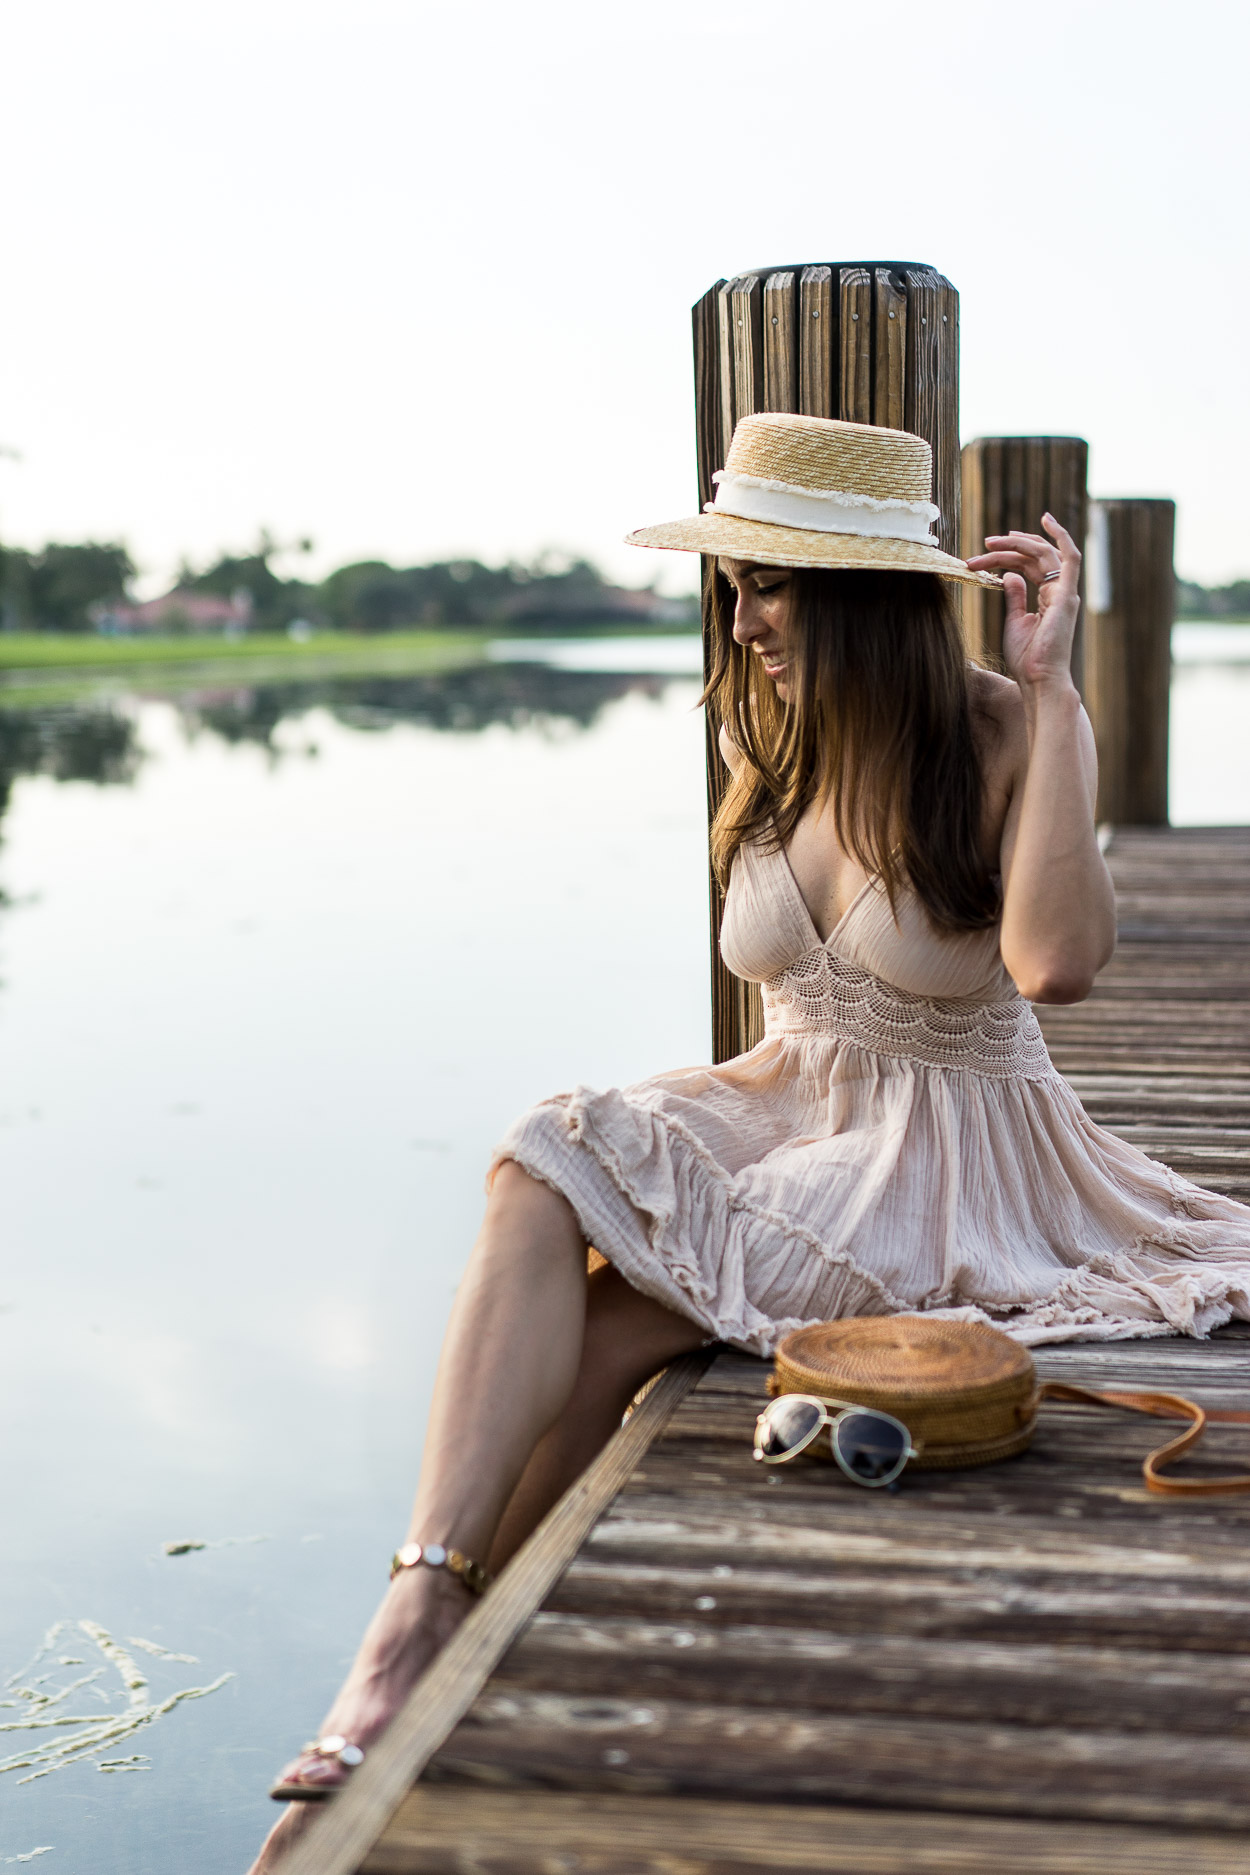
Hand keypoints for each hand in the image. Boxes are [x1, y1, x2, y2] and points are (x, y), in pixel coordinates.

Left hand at [965, 513, 1080, 691]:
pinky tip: (1047, 520)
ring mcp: (1065, 592)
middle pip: (1035, 558)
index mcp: (1050, 598)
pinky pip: (1070, 557)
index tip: (987, 551)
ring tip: (991, 542)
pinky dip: (1061, 536)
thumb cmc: (1027, 658)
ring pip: (1044, 554)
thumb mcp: (1015, 622)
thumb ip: (1015, 596)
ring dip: (1017, 544)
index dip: (1011, 555)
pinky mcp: (1066, 595)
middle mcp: (1060, 592)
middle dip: (1009, 548)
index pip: (1031, 567)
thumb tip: (1009, 576)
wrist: (1038, 679)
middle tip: (985, 544)